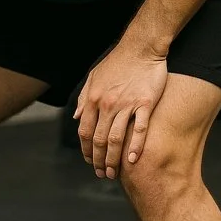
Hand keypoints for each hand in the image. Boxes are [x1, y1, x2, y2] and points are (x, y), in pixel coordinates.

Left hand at [74, 44, 167, 178]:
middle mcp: (107, 104)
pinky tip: (132, 160)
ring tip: (114, 172)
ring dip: (114, 159)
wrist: (141, 47)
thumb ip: (84, 98)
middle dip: (98, 160)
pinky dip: (135, 146)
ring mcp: (126, 104)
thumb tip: (75, 117)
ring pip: (116, 139)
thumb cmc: (117, 62)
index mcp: (93, 99)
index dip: (85, 150)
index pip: (85, 132)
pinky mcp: (144, 103)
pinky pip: (139, 129)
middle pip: (99, 140)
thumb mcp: (93, 77)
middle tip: (102, 173)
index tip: (89, 161)